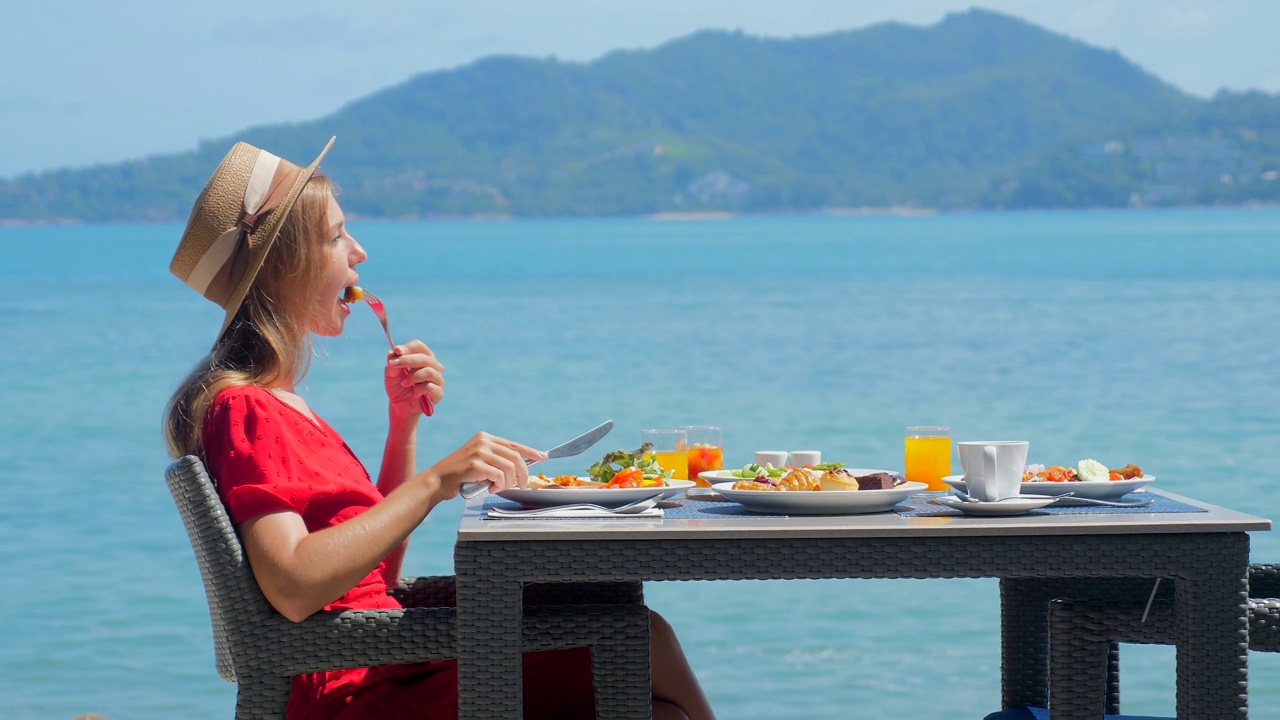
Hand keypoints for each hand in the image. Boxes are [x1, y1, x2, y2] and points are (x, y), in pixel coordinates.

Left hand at [385, 339, 443, 418]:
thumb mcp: (391, 375)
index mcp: (423, 357)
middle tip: (393, 364)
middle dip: (407, 360)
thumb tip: (391, 352)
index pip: (419, 346)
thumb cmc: (397, 387)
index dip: (408, 347)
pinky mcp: (439, 393)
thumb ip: (391, 364)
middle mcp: (434, 366)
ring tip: (404, 383)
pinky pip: (430, 387)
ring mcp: (438, 379)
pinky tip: (414, 393)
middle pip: (425, 357)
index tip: (397, 351)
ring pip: (429, 371)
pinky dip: (419, 389)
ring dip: (413, 376)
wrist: (400, 407)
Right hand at [424, 432, 546, 499]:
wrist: (438, 481)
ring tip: (499, 488)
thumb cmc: (460, 475)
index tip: (543, 457)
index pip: (514, 445)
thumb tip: (520, 467)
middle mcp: (483, 441)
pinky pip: (499, 476)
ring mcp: (479, 451)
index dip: (531, 452)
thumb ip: (496, 460)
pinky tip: (490, 488)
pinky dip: (499, 485)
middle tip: (522, 485)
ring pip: (509, 468)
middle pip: (516, 457)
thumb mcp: (480, 461)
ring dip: (508, 482)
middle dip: (523, 474)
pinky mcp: (476, 464)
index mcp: (485, 438)